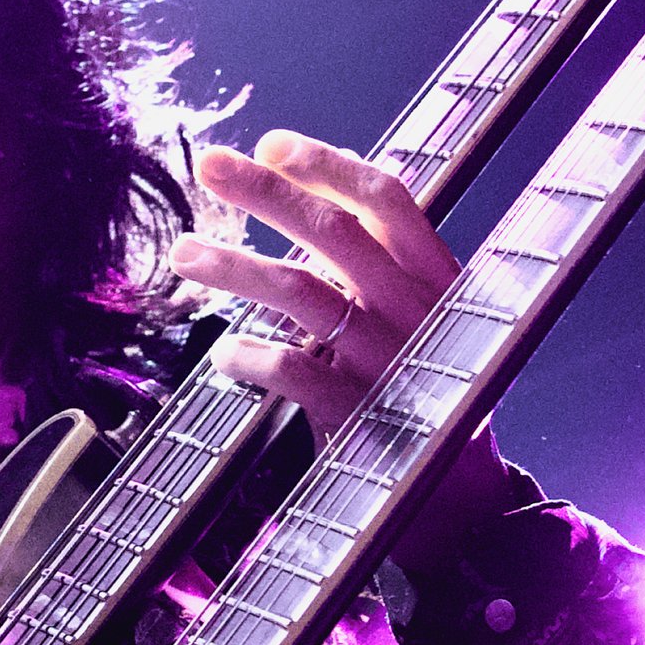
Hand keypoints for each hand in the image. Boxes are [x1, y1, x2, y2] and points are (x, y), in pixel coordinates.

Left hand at [170, 132, 508, 572]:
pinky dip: (248, 357)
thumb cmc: (431, 390)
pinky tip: (222, 356)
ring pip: (299, 291)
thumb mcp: (427, 317)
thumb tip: (315, 191)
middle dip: (265, 192)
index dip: (328, 166)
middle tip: (208, 164)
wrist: (461, 500)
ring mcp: (386, 359)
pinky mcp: (356, 412)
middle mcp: (414, 309)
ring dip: (234, 265)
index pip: (388, 200)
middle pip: (333, 231)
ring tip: (183, 252)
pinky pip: (288, 369)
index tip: (272, 144)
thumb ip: (379, 263)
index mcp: (438, 277)